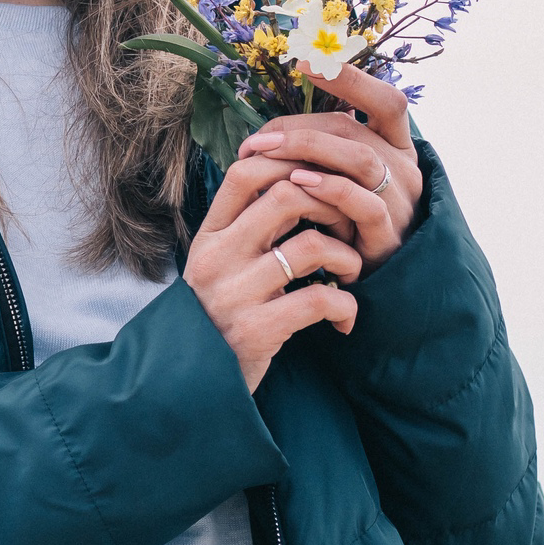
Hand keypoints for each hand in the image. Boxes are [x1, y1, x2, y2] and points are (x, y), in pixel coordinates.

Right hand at [187, 150, 362, 391]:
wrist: (193, 381)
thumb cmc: (218, 315)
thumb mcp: (218, 264)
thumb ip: (245, 228)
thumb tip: (292, 180)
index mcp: (209, 235)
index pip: (245, 172)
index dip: (290, 162)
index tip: (321, 179)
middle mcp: (217, 257)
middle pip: (286, 196)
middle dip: (331, 204)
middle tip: (347, 226)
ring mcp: (236, 293)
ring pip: (310, 246)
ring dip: (346, 256)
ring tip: (349, 273)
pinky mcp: (257, 329)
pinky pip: (319, 300)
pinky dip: (345, 306)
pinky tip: (344, 318)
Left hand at [232, 62, 422, 271]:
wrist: (379, 282)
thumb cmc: (348, 222)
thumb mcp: (338, 180)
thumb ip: (321, 151)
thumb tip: (271, 131)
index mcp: (394, 145)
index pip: (385, 100)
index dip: (351, 78)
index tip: (307, 61)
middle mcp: (402, 166)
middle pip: (353, 128)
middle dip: (299, 127)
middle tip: (257, 140)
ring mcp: (399, 199)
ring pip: (359, 158)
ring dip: (307, 149)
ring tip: (266, 153)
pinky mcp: (387, 233)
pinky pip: (363, 203)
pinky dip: (328, 189)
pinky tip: (297, 183)